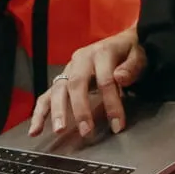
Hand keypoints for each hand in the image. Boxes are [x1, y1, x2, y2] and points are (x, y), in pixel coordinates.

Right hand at [30, 29, 145, 139]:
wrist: (122, 43)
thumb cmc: (131, 52)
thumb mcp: (139, 55)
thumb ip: (132, 66)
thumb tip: (119, 77)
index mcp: (101, 52)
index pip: (105, 80)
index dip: (112, 104)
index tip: (117, 125)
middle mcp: (81, 59)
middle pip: (76, 84)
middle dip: (80, 109)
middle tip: (85, 131)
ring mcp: (69, 69)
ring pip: (58, 89)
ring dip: (57, 111)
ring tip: (58, 130)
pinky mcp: (62, 80)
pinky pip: (47, 96)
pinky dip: (40, 113)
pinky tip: (35, 130)